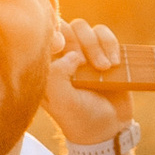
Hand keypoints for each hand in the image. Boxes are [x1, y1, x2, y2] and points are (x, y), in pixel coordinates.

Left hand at [40, 0, 128, 150]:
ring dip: (95, 45)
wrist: (108, 129)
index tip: (62, 49)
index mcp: (43, 66)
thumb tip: (73, 54)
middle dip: (77, 42)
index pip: (40, 35)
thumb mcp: (61, 101)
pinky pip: (103, 32)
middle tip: (84, 63)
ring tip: (104, 67)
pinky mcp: (102, 51)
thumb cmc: (79, 117)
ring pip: (82, 27)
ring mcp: (81, 51)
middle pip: (63, 26)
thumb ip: (57, 75)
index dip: (52, 35)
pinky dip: (110, 44)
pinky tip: (114, 64)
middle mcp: (59, 56)